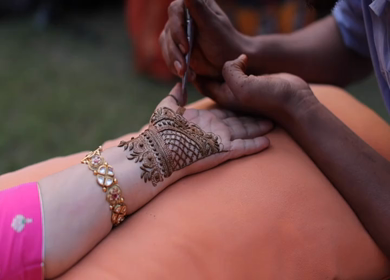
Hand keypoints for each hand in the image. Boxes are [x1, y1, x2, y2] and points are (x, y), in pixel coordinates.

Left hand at [155, 83, 272, 176]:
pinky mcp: (223, 151)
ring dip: (257, 129)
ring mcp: (220, 141)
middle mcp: (215, 129)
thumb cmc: (161, 130)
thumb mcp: (167, 108)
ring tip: (272, 123)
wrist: (160, 151)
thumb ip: (175, 96)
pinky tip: (267, 142)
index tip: (247, 98)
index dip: (236, 106)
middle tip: (267, 111)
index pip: (225, 111)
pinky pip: (243, 147)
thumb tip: (179, 84)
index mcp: (205, 119)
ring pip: (244, 133)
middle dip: (252, 117)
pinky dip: (254, 145)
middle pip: (238, 121)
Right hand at [159, 0, 246, 78]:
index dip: (177, 29)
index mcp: (191, 5)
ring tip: (185, 74)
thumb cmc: (224, 41)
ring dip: (174, 62)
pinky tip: (185, 74)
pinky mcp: (175, 48)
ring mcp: (176, 33)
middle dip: (175, 52)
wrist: (228, 61)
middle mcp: (181, 17)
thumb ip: (198, 8)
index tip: (186, 47)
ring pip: (166, 46)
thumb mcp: (212, 24)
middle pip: (168, 31)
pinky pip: (168, 57)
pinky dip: (175, 67)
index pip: (175, 11)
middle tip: (184, 67)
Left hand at [195, 55, 315, 124]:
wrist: (295, 102)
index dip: (194, 70)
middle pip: (211, 77)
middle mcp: (230, 92)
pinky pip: (241, 69)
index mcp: (223, 96)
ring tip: (218, 49)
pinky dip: (238, 61)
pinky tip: (242, 57)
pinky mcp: (254, 80)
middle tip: (203, 47)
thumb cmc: (269, 98)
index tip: (192, 56)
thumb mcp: (243, 86)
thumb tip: (234, 60)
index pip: (201, 83)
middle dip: (206, 65)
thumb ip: (230, 72)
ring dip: (223, 61)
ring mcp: (242, 86)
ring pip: (226, 72)